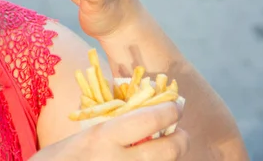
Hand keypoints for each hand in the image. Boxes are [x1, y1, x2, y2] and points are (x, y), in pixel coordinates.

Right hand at [30, 102, 188, 160]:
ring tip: (164, 150)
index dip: (169, 111)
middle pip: (168, 150)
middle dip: (181, 140)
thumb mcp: (81, 138)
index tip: (175, 106)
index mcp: (103, 137)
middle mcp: (118, 160)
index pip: (150, 119)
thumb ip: (110, 131)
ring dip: (169, 159)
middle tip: (181, 134)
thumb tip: (142, 123)